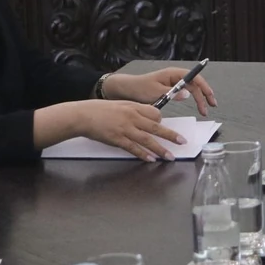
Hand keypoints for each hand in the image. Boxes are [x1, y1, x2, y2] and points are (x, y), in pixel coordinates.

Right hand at [73, 99, 187, 161]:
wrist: (82, 115)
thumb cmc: (99, 110)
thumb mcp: (119, 105)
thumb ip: (132, 110)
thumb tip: (144, 117)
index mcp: (132, 107)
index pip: (154, 113)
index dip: (160, 121)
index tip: (164, 127)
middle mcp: (131, 117)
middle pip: (156, 127)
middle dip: (171, 135)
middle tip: (182, 141)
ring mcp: (125, 129)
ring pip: (147, 140)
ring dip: (160, 149)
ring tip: (170, 156)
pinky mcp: (117, 139)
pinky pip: (133, 148)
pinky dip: (143, 154)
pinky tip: (151, 159)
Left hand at [103, 68, 217, 115]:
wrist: (128, 90)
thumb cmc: (140, 88)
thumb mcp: (155, 91)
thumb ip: (172, 93)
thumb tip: (188, 94)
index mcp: (173, 73)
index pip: (194, 78)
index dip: (204, 86)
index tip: (210, 97)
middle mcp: (175, 76)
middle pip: (195, 84)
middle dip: (205, 94)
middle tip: (211, 106)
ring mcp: (174, 83)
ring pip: (192, 89)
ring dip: (200, 98)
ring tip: (204, 110)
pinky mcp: (171, 89)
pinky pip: (185, 92)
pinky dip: (193, 99)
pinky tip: (196, 105)